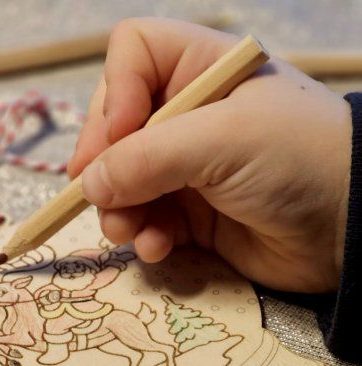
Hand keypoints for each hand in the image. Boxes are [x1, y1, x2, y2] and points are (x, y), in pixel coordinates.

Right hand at [69, 19, 351, 292]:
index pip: (133, 56)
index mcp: (201, 71)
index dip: (114, 95)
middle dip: (106, 165)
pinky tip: (157, 248)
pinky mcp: (193, 216)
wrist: (349, 229)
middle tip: (98, 196)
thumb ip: (149, 159)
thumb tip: (89, 184)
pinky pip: (148, 221)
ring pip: (125, 181)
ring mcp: (189, 168)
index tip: (117, 139)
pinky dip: (145, 235)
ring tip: (126, 231)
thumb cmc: (296, 160)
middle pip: (117, 126)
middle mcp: (189, 116)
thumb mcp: (224, 142)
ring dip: (119, 209)